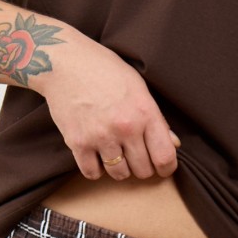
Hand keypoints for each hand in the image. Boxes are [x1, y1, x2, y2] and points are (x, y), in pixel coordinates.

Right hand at [34, 39, 180, 180]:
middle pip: (143, 170)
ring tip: (115, 152)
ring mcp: (100, 136)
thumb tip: (173, 143)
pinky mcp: (77, 143)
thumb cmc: (104, 70)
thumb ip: (156, 118)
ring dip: (119, 168)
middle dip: (141, 166)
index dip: (167, 167)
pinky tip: (96, 155)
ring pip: (119, 174)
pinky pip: (92, 173)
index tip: (162, 167)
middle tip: (134, 155)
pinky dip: (96, 168)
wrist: (64, 62)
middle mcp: (125, 127)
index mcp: (145, 112)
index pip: (164, 157)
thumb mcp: (137, 87)